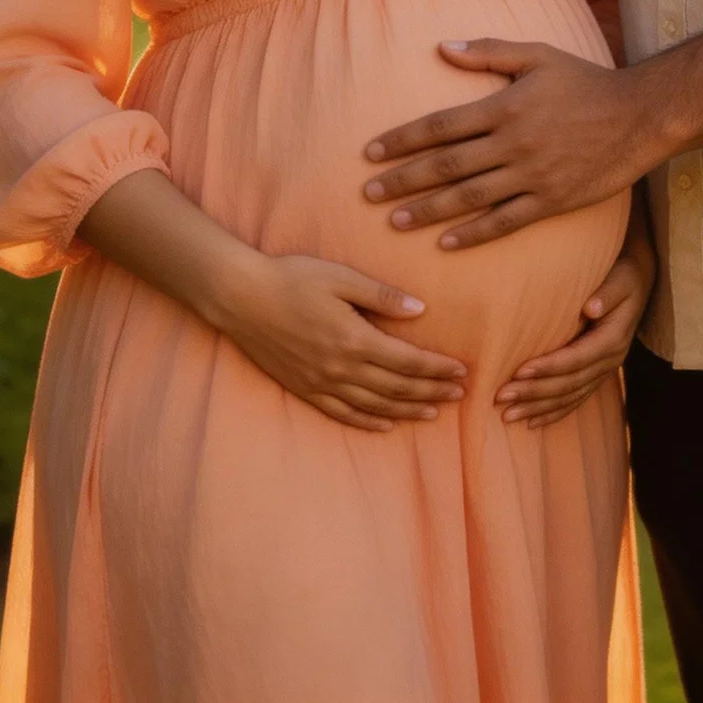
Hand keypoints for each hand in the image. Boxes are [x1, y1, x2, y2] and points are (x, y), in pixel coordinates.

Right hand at [209, 252, 467, 432]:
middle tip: (459, 395)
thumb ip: (381, 296)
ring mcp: (322, 383)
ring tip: (432, 414)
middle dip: (430, 392)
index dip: (437, 369)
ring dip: (406, 410)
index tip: (461, 372)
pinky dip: (368, 422)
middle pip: (396, 388)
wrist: (241, 298)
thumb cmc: (292, 279)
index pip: (408, 361)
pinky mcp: (304, 389)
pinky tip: (384, 424)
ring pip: (374, 406)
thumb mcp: (340, 278)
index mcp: (354, 339)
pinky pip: (342, 413)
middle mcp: (341, 368)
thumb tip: (420, 310)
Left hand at [363, 40, 651, 248]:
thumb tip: (441, 47)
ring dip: (428, 211)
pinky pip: (505, 222)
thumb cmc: (586, 81)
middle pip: (446, 165)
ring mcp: (531, 176)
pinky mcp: (551, 202)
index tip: (370, 153)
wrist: (639, 117)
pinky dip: (474, 234)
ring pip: (469, 197)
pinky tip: (446, 244)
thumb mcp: (538, 54)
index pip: (441, 125)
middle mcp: (512, 143)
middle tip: (367, 194)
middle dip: (403, 180)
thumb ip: (488, 51)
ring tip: (394, 222)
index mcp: (504, 106)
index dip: (402, 139)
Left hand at [497, 233, 656, 427]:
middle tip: (501, 397)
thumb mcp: (621, 278)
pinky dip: (554, 413)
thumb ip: (608, 292)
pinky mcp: (597, 374)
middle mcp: (610, 361)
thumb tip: (591, 308)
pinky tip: (533, 423)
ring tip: (508, 414)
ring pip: (569, 396)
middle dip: (534, 392)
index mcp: (613, 339)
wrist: (639, 280)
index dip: (549, 367)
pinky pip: (575, 399)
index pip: (577, 359)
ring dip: (538, 407)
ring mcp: (604, 371)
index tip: (519, 370)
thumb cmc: (623, 274)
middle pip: (569, 383)